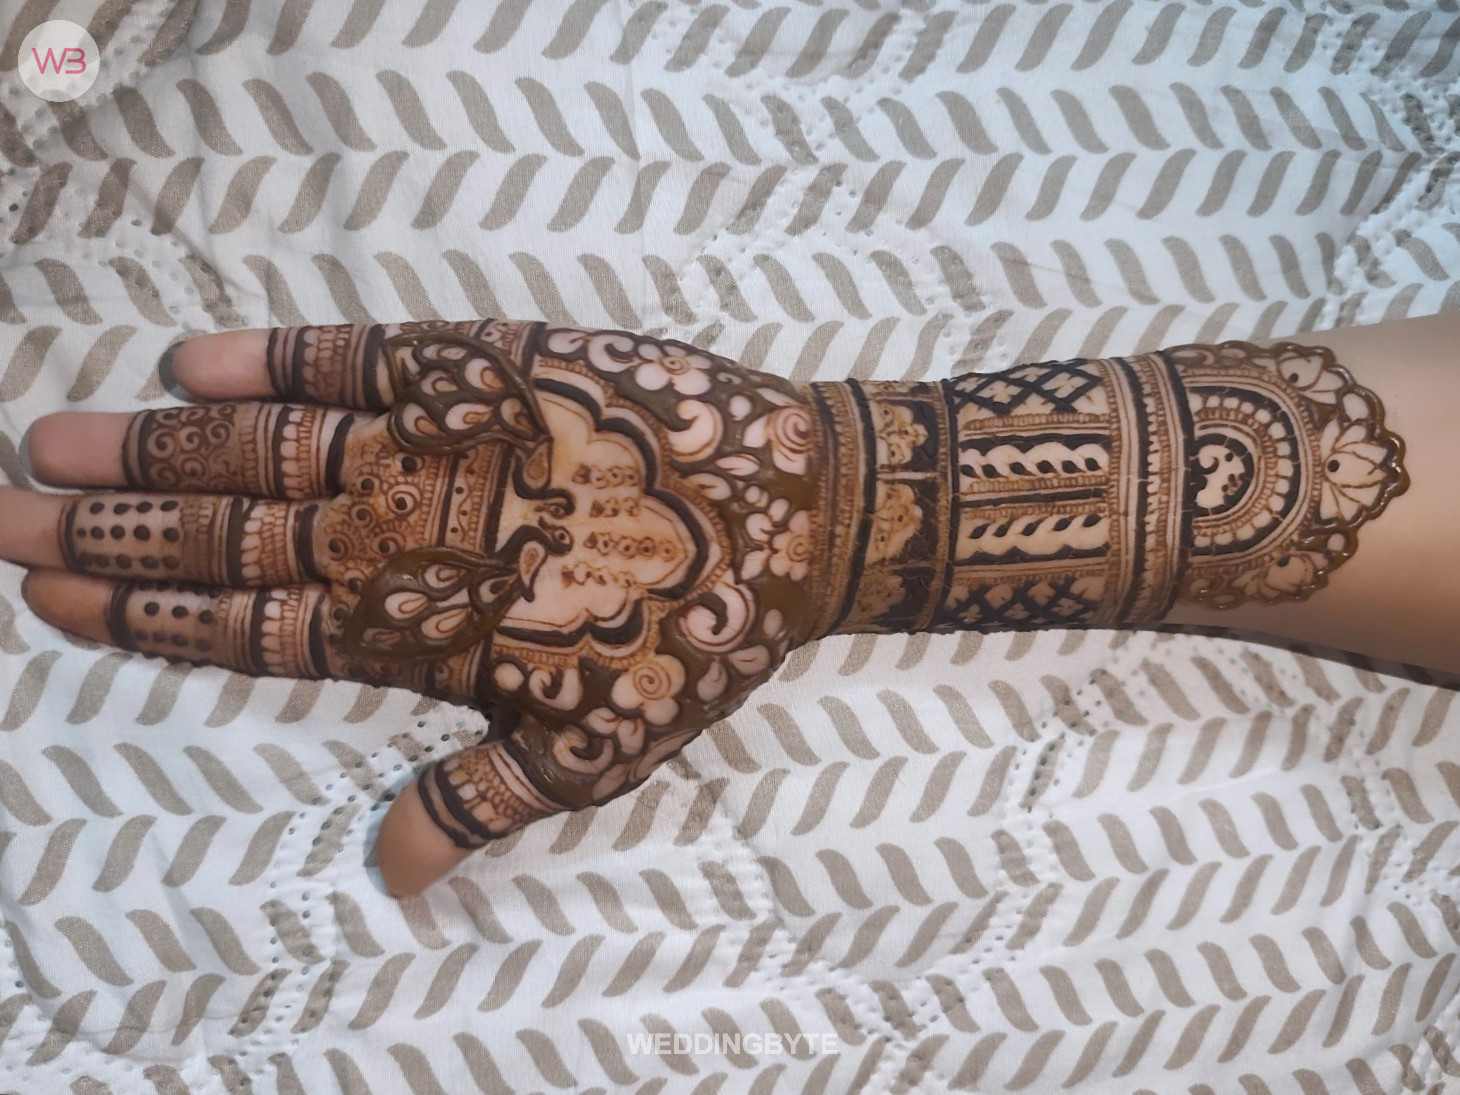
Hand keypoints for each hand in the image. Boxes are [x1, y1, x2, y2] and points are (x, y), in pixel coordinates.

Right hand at [3, 320, 833, 894]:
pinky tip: (197, 357)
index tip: (54, 600)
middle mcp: (410, 534)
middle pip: (231, 536)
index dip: (148, 618)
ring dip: (158, 450)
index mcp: (420, 635)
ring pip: (271, 450)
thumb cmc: (702, 639)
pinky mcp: (493, 362)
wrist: (802, 511)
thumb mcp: (593, 753)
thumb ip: (474, 804)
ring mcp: (445, 442)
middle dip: (111, 531)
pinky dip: (278, 358)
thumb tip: (383, 877)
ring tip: (57, 444)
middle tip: (4, 515)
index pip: (251, 630)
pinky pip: (365, 356)